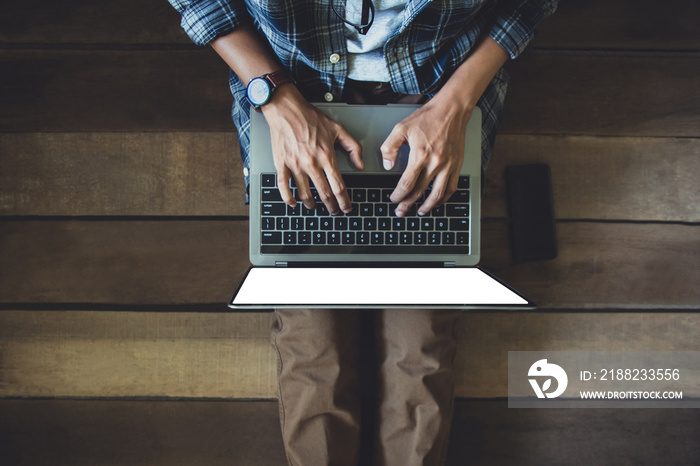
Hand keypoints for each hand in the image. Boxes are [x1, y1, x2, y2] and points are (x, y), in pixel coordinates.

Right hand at [262, 86, 363, 213]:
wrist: (287, 109)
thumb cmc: (310, 118)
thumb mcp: (338, 129)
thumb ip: (353, 147)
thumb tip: (360, 164)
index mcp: (326, 156)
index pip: (338, 186)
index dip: (344, 200)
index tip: (346, 207)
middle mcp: (311, 163)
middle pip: (324, 193)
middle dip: (331, 206)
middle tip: (334, 211)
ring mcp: (295, 165)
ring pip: (305, 194)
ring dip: (312, 204)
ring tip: (315, 207)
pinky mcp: (281, 164)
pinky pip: (284, 187)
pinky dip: (288, 198)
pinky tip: (293, 203)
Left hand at [381, 98, 472, 216]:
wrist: (451, 110)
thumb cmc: (427, 117)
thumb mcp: (401, 128)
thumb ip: (390, 147)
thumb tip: (388, 166)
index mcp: (420, 155)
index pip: (406, 184)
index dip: (398, 195)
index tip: (393, 199)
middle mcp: (436, 163)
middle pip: (419, 192)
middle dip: (408, 204)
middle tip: (401, 211)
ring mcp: (448, 165)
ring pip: (437, 194)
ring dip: (427, 206)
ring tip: (419, 212)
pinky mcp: (457, 165)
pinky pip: (451, 188)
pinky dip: (443, 199)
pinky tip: (436, 202)